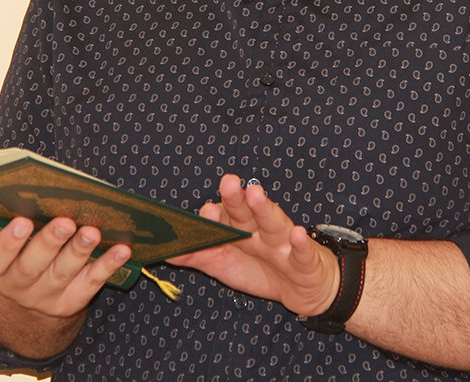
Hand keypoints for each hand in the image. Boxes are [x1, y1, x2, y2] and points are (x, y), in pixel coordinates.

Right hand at [0, 216, 130, 356]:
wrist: (22, 303)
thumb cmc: (12, 255)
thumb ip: (1, 221)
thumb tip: (14, 188)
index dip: (8, 242)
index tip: (23, 221)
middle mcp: (17, 286)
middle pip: (32, 266)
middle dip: (50, 242)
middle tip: (65, 222)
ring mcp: (44, 297)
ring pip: (63, 273)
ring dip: (80, 251)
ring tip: (92, 232)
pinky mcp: (69, 303)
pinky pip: (90, 284)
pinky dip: (107, 266)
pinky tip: (122, 250)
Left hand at [167, 173, 338, 316]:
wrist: (302, 288)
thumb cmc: (261, 269)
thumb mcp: (224, 265)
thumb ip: (197, 256)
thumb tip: (165, 250)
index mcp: (240, 228)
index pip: (224, 215)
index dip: (214, 214)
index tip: (204, 210)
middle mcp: (260, 230)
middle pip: (246, 212)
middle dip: (236, 198)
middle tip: (226, 183)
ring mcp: (283, 243)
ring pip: (273, 223)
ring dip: (264, 208)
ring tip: (255, 194)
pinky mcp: (304, 260)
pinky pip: (302, 252)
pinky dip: (300, 243)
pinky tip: (296, 234)